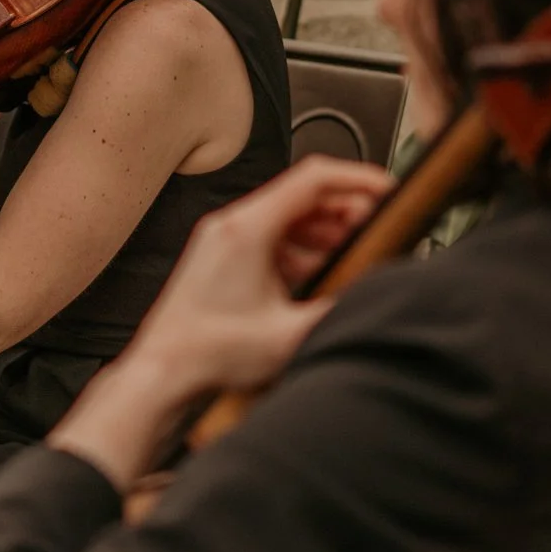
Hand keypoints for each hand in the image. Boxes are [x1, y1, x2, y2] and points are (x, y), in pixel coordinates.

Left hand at [49, 156, 388, 488]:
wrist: (162, 372)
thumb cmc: (210, 354)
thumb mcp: (291, 334)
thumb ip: (341, 308)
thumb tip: (378, 292)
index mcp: (247, 229)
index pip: (314, 179)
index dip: (358, 179)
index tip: (388, 189)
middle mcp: (231, 226)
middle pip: (302, 196)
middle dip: (346, 210)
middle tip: (377, 230)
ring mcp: (223, 241)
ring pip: (287, 218)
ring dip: (324, 231)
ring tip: (353, 254)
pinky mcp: (220, 260)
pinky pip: (270, 239)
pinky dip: (300, 249)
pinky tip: (317, 275)